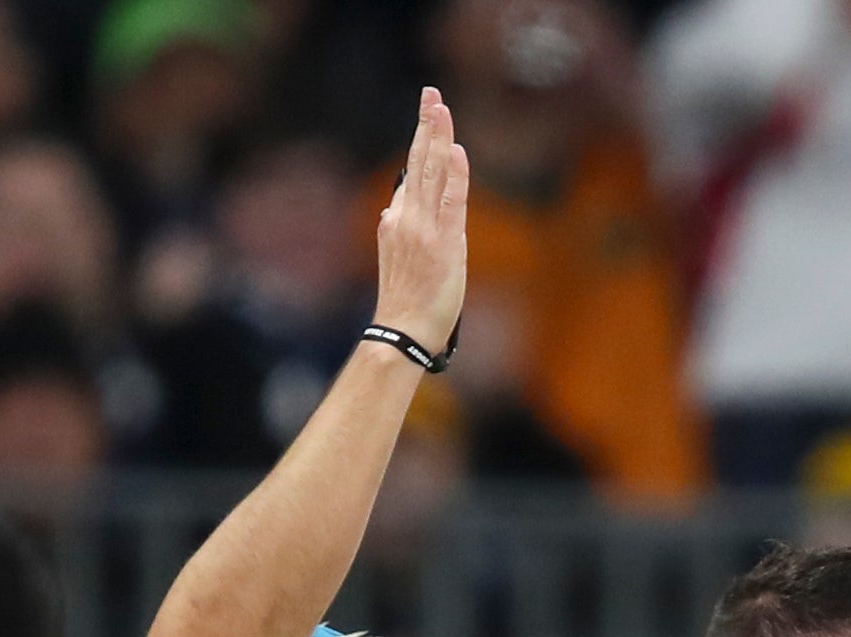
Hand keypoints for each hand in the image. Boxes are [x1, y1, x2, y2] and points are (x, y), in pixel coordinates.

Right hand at [371, 86, 473, 349]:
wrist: (403, 330)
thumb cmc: (405, 301)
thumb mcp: (397, 257)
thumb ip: (398, 227)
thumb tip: (393, 205)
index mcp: (395, 220)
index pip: (412, 173)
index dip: (422, 141)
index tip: (429, 114)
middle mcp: (406, 217)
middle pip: (418, 162)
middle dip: (425, 125)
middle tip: (431, 93)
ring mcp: (424, 228)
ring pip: (431, 173)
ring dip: (437, 137)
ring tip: (440, 106)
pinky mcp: (444, 243)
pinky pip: (451, 201)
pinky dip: (455, 175)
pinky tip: (457, 150)